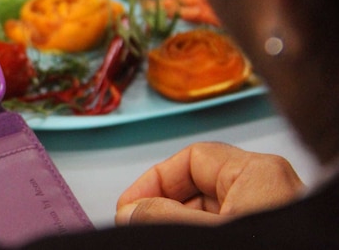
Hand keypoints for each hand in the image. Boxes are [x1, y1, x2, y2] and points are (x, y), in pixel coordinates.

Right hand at [115, 142, 304, 225]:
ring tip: (159, 241)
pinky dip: (201, 239)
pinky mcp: (272, 239)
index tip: (129, 207)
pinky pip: (227, 232)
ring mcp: (271, 218)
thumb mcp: (205, 235)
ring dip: (179, 228)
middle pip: (198, 188)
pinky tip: (184, 247)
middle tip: (139, 228)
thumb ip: (162, 217)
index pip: (191, 160)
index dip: (153, 182)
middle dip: (165, 210)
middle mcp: (269, 192)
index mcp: (258, 174)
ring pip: (210, 216)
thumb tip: (132, 211)